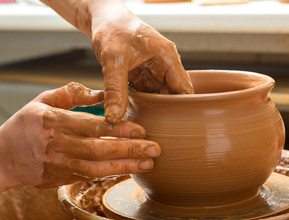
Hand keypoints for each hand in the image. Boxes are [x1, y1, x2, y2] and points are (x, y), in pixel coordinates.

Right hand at [0, 83, 159, 198]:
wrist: (2, 158)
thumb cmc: (25, 125)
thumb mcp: (43, 100)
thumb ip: (72, 93)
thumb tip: (100, 92)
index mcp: (55, 122)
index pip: (94, 126)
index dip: (119, 128)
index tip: (142, 129)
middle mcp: (59, 145)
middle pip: (100, 149)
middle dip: (130, 150)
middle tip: (155, 149)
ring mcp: (61, 165)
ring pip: (98, 168)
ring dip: (126, 166)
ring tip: (148, 163)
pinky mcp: (63, 178)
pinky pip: (91, 177)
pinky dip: (111, 174)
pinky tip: (129, 169)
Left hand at [91, 6, 193, 122]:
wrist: (104, 19)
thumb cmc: (114, 29)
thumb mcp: (113, 59)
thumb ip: (115, 89)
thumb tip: (114, 117)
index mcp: (167, 58)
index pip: (184, 88)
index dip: (182, 108)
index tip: (176, 127)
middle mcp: (164, 66)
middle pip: (173, 96)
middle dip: (167, 113)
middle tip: (157, 131)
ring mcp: (154, 73)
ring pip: (159, 98)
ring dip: (153, 110)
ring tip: (146, 126)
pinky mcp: (142, 77)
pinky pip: (146, 95)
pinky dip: (141, 105)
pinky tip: (135, 116)